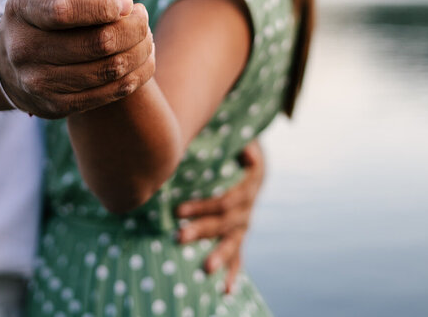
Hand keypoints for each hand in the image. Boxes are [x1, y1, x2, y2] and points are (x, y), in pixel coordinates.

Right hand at [0, 0, 154, 118]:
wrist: (9, 63)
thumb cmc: (45, 14)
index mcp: (21, 8)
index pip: (64, 10)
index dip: (103, 6)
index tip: (127, 0)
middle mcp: (23, 47)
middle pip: (96, 42)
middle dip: (133, 28)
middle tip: (143, 15)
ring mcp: (37, 81)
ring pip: (108, 70)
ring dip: (140, 51)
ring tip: (147, 36)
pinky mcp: (55, 106)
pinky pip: (109, 93)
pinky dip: (136, 75)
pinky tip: (143, 58)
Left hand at [173, 139, 265, 293]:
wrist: (249, 154)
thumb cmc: (235, 142)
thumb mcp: (239, 136)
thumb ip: (237, 140)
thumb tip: (243, 149)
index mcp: (250, 182)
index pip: (225, 200)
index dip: (202, 206)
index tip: (177, 210)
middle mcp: (249, 205)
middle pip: (225, 222)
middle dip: (201, 230)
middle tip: (178, 237)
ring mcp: (245, 221)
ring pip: (233, 241)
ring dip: (219, 256)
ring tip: (205, 269)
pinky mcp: (240, 232)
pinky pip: (239, 255)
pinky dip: (234, 273)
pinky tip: (227, 292)